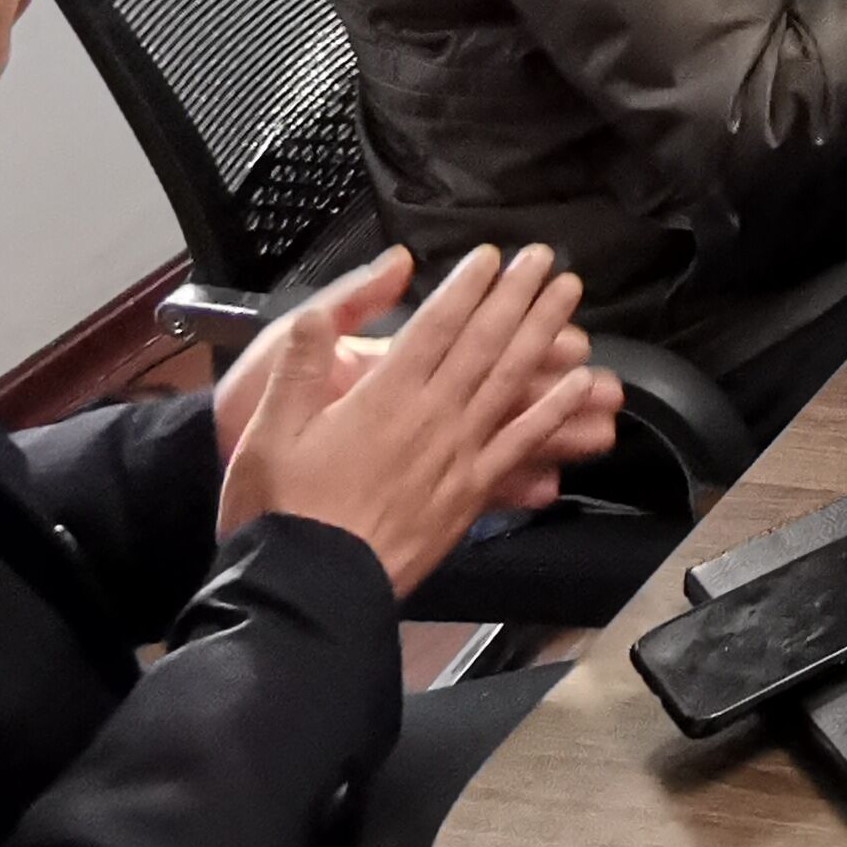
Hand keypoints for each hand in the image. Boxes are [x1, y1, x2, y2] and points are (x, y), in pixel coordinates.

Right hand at [217, 244, 618, 595]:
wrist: (307, 589)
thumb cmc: (281, 513)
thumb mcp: (268, 430)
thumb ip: (299, 363)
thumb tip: (319, 313)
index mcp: (382, 396)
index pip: (436, 325)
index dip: (468, 287)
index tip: (493, 257)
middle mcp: (430, 417)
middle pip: (485, 342)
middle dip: (517, 295)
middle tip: (544, 258)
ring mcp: (456, 456)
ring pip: (511, 381)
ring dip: (543, 333)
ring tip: (568, 296)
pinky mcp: (468, 495)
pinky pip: (520, 444)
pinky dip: (552, 411)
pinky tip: (578, 385)